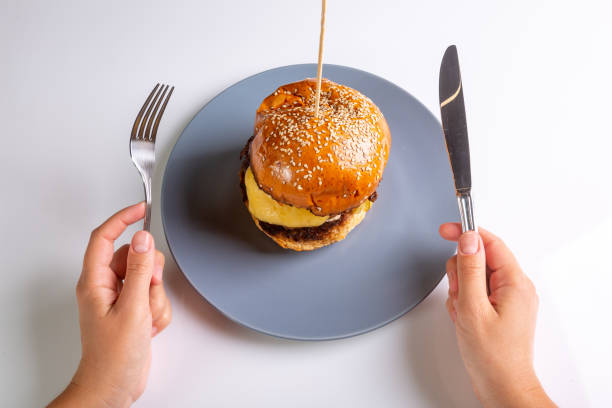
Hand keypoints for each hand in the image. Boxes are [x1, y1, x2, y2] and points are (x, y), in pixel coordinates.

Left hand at [49, 203, 171, 406]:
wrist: (115, 386)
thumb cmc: (113, 356)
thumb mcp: (131, 308)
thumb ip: (138, 270)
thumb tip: (142, 239)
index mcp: (95, 282)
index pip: (104, 238)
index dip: (121, 219)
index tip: (140, 209)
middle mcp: (106, 286)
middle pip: (133, 257)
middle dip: (149, 274)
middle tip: (148, 291)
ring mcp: (121, 299)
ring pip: (148, 278)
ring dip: (155, 297)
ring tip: (146, 318)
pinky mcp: (133, 310)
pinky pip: (154, 296)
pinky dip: (157, 310)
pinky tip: (149, 327)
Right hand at [439, 223, 554, 407]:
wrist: (502, 386)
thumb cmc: (492, 355)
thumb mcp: (473, 308)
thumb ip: (469, 270)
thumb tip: (468, 239)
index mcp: (515, 282)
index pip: (489, 242)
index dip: (466, 233)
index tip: (445, 230)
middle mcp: (515, 287)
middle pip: (479, 258)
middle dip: (461, 273)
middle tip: (459, 295)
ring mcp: (508, 299)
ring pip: (474, 276)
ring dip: (460, 290)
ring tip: (462, 312)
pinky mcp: (499, 309)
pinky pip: (476, 292)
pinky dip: (464, 301)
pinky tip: (464, 318)